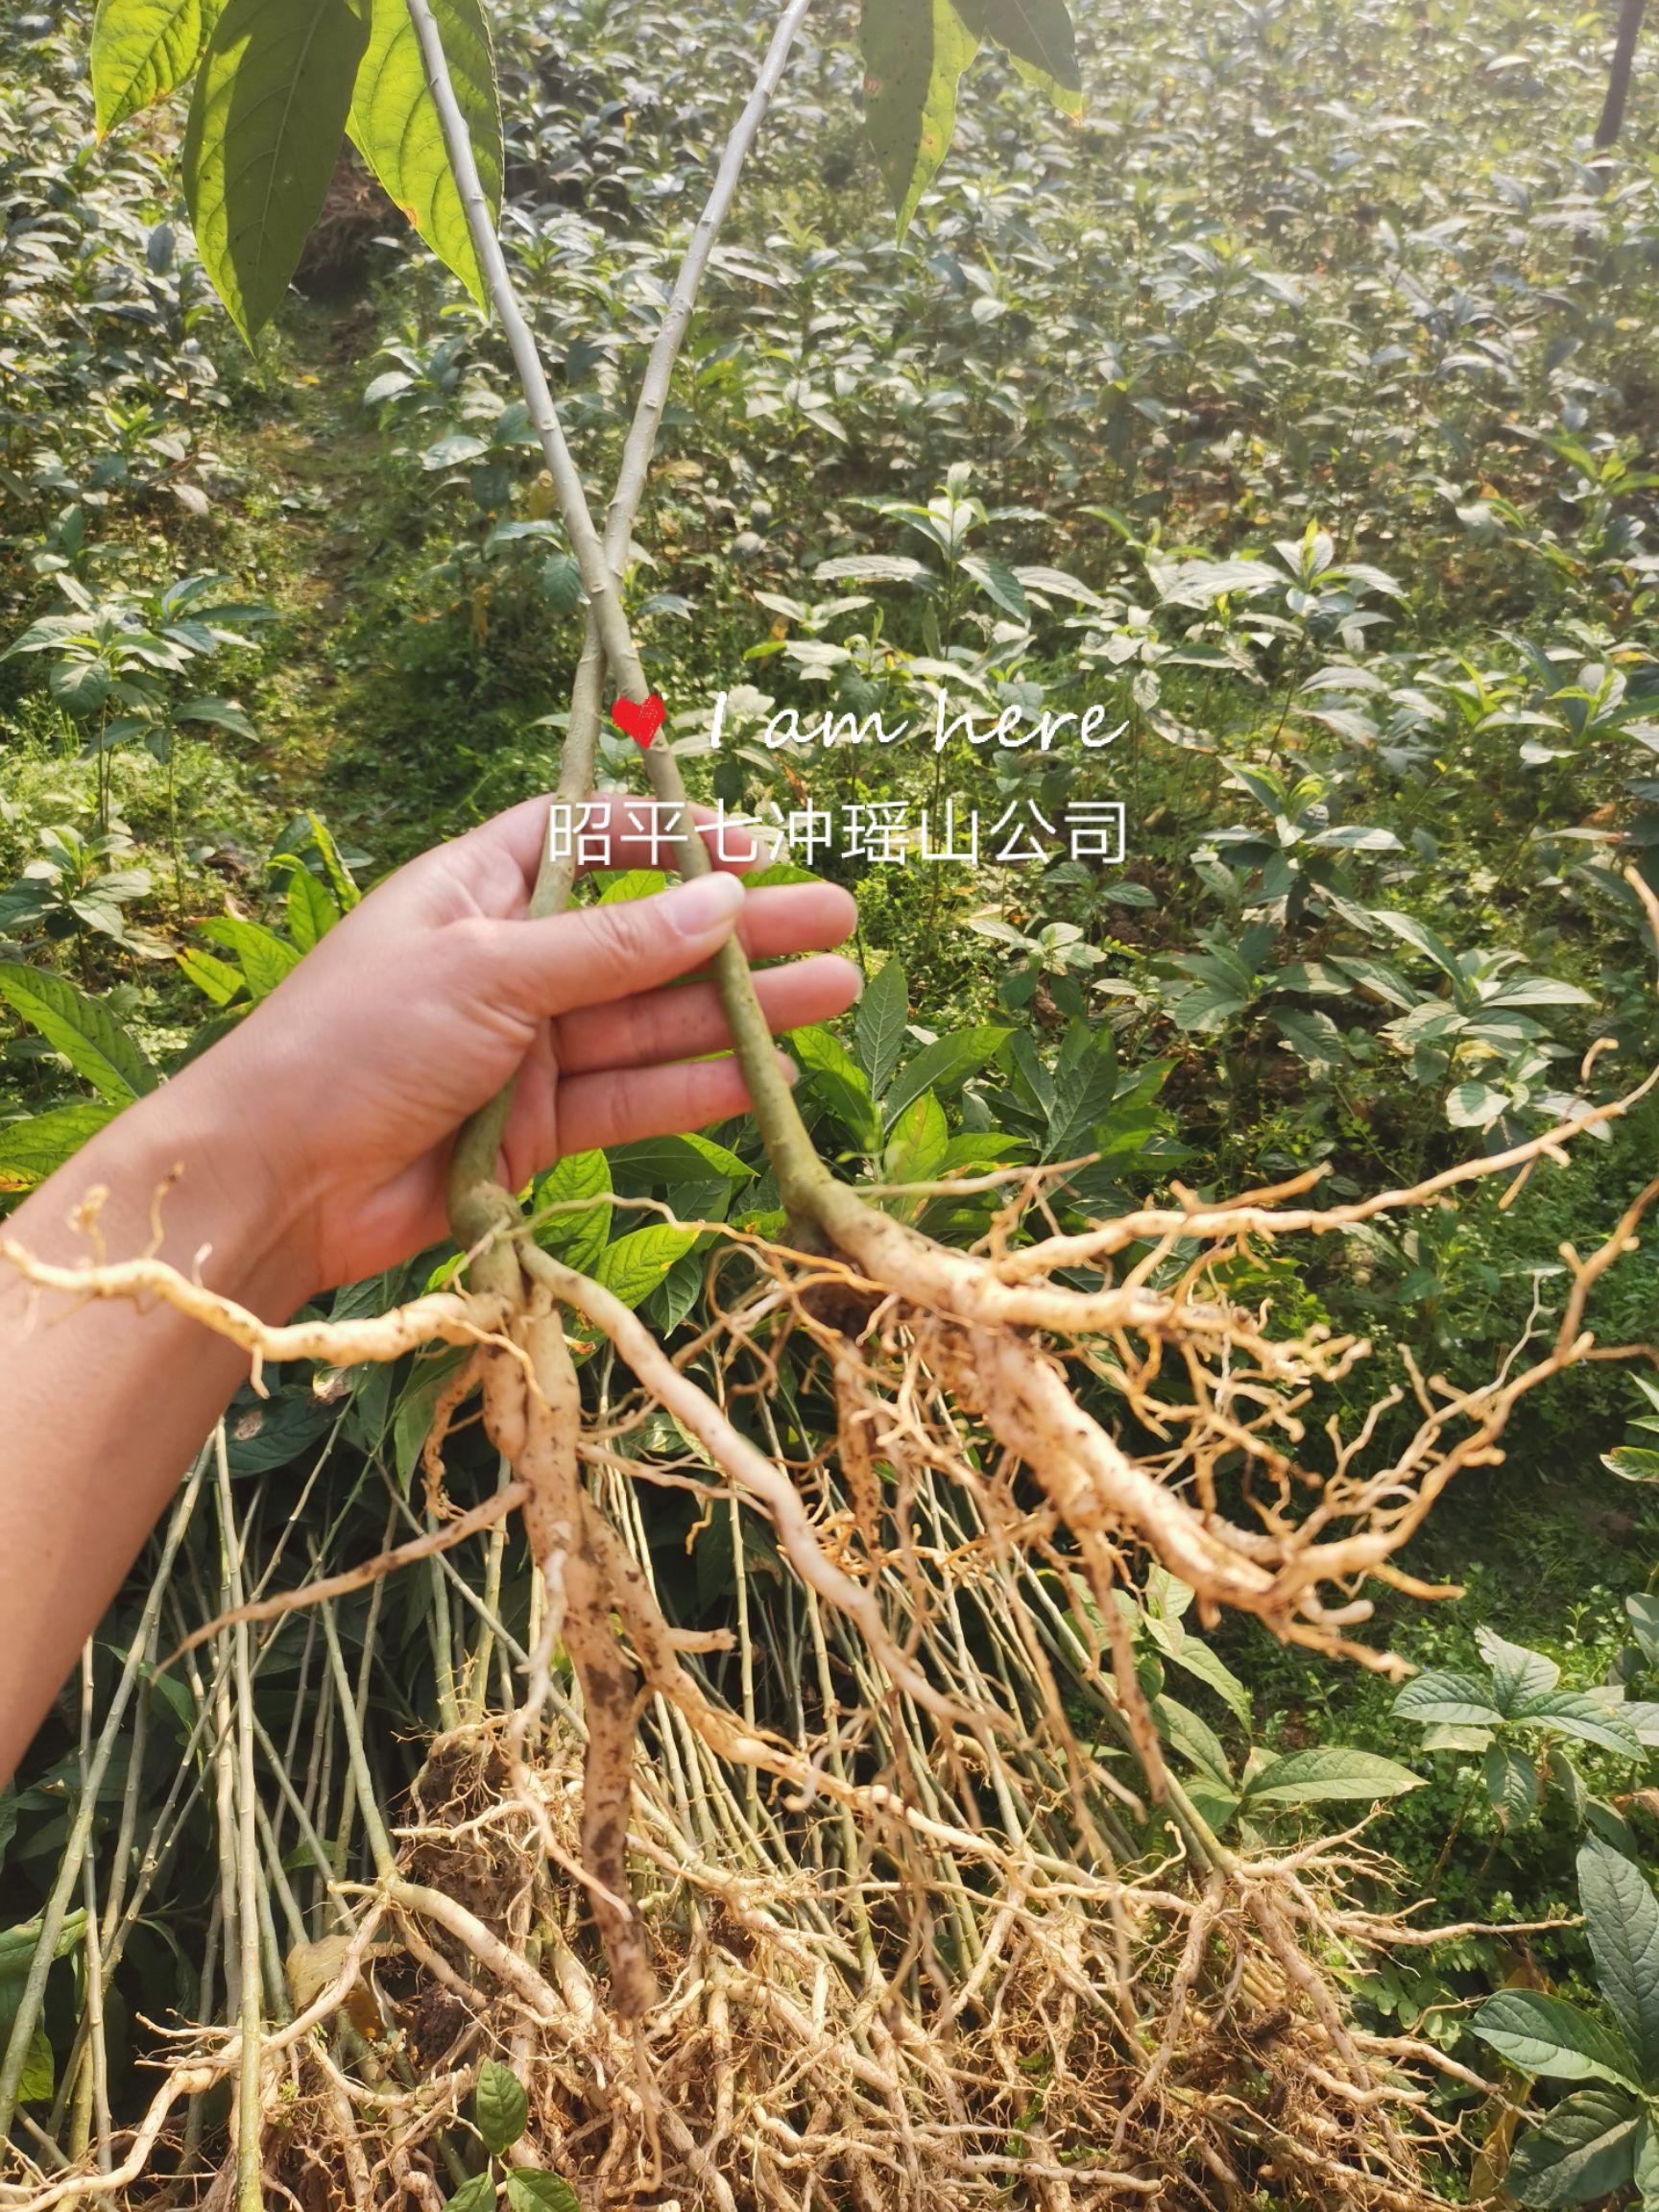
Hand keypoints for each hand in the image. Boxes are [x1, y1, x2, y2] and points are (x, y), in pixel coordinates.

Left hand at [184, 795, 858, 1294]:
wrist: (279, 1183)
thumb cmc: (356, 1042)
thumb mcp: (488, 970)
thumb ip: (613, 945)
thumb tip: (724, 898)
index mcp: (478, 889)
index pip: (589, 838)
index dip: (668, 837)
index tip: (751, 843)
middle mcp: (510, 962)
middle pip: (645, 935)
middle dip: (738, 929)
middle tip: (835, 917)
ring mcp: (528, 1048)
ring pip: (652, 1020)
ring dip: (739, 1009)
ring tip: (833, 990)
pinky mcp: (538, 1126)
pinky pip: (634, 1096)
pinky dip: (698, 1087)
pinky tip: (769, 1075)